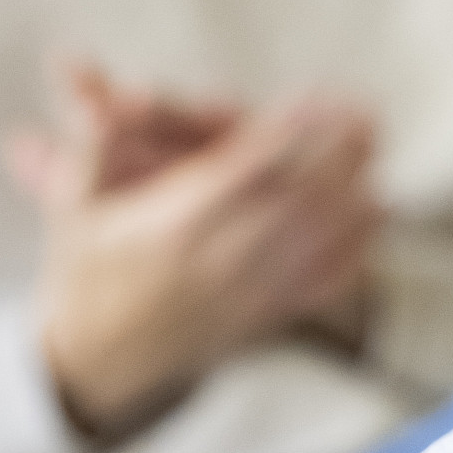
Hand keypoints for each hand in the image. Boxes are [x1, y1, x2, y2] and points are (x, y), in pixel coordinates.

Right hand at [11, 62, 381, 441]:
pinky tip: (376, 211)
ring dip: (350, 194)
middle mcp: (215, 263)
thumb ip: (93, 148)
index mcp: (172, 228)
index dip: (284, 136)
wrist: (93, 366)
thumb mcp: (75, 207)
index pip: (242, 174)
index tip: (315, 100)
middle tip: (365, 115)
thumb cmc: (84, 273)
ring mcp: (243, 295)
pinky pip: (317, 285)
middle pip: (293, 204)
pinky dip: (352, 247)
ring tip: (375, 152)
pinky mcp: (259, 319)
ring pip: (314, 243)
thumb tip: (85, 86)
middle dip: (334, 158)